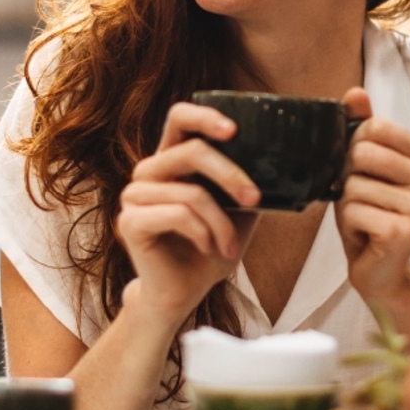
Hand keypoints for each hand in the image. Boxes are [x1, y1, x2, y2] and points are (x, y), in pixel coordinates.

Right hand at [116, 102, 260, 319]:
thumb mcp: (238, 210)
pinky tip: (209, 249)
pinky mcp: (129, 222)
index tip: (234, 131)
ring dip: (221, 223)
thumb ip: (247, 182)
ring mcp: (134, 196)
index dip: (205, 117)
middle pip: (192, 151)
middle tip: (255, 199)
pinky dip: (203, 234)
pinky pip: (177, 216)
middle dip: (231, 175)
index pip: (179, 118)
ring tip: (231, 246)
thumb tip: (281, 162)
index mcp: (173, 160)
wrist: (184, 293)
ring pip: (191, 193)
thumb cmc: (212, 248)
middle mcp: (149, 171)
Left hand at [334, 87, 409, 303]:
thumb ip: (361, 127)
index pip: (375, 127)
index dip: (354, 148)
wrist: (379, 269)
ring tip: (366, 220)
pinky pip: (353, 212)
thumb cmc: (371, 213)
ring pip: (352, 186)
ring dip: (347, 206)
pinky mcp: (406, 232)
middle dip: (347, 179)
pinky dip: (349, 226)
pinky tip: (367, 236)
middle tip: (363, 200)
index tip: (365, 174)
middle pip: (362, 154)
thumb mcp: (363, 166)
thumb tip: (355, 93)